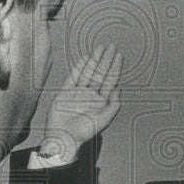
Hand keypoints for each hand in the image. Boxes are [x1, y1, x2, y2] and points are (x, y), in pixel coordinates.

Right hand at [39, 45, 122, 163]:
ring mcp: (78, 92)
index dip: (115, 68)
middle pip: (100, 73)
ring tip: (101, 48)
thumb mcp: (104, 120)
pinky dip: (79, 67)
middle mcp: (90, 95)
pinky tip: (85, 58)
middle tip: (112, 47)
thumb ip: (113, 105)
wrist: (63, 137)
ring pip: (88, 72)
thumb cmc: (84, 132)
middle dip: (106, 60)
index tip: (119, 56)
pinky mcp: (66, 92)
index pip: (110, 81)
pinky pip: (74, 76)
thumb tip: (118, 89)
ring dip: (94, 60)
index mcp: (100, 102)